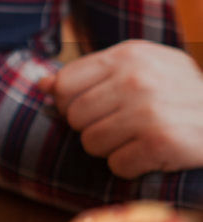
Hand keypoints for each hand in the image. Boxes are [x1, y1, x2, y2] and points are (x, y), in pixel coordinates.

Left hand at [40, 40, 202, 176]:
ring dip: (113, 149)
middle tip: (126, 126)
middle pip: (74, 117)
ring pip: (90, 144)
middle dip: (94, 128)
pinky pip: (116, 165)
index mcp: (129, 54)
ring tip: (141, 138)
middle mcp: (136, 78)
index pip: (64, 85)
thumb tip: (42, 85)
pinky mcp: (160, 141)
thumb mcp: (141, 70)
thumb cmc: (180, 96)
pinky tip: (154, 154)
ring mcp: (148, 109)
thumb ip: (91, 75)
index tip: (97, 109)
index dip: (72, 104)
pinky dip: (133, 167)